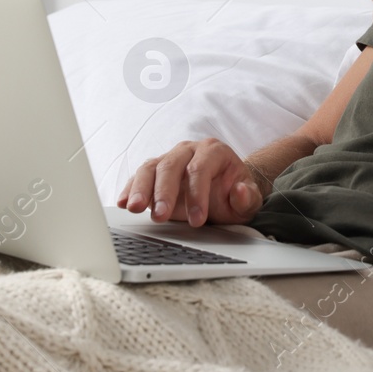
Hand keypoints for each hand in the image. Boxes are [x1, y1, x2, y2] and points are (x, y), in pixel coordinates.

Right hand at [116, 138, 264, 225]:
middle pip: (171, 166)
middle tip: (160, 216)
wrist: (224, 188)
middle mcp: (189, 150)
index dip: (197, 195)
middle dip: (164, 192)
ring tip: (134, 208)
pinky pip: (140, 176)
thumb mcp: (249, 198)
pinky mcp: (155, 171)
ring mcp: (169, 158)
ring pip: (151, 168)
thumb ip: (247, 196)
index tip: (197, 221)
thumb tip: (239, 191)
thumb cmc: (234, 193)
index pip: (200, 169)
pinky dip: (130, 189)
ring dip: (141, 189)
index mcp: (213, 151)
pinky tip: (123, 202)